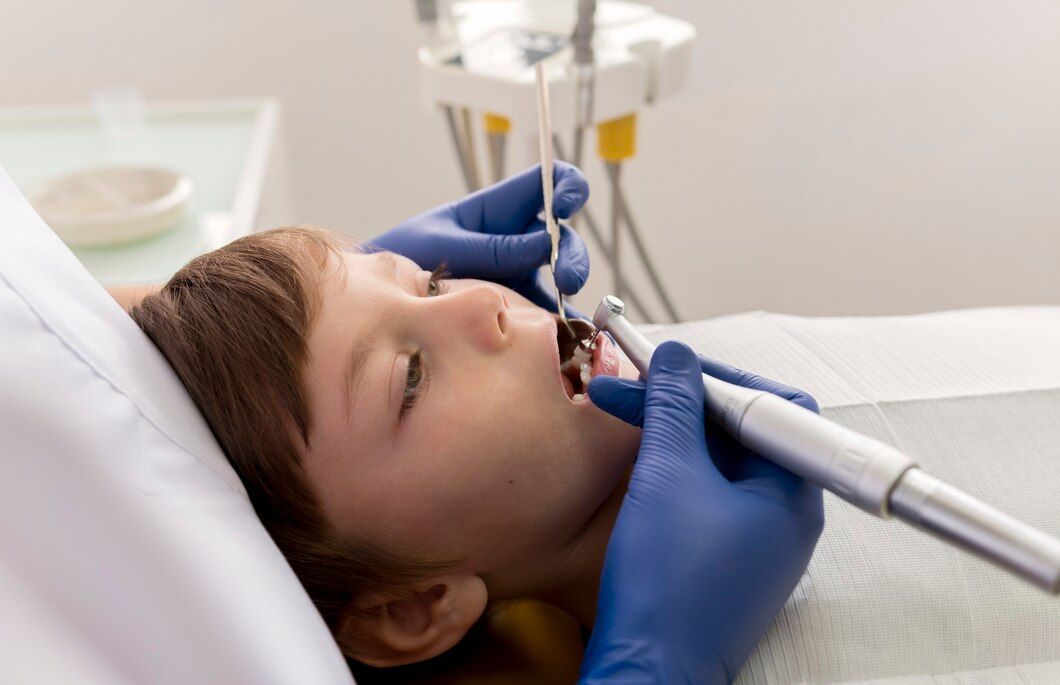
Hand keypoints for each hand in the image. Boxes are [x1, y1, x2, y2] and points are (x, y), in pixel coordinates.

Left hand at [370, 163, 589, 315]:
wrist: (383, 301)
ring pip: (563, 273)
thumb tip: (546, 245)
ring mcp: (519, 273)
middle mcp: (515, 238)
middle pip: (563, 235)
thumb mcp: (445, 246)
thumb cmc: (405, 258)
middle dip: (573, 253)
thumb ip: (493, 248)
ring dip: (570, 285)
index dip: (566, 186)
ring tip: (562, 306)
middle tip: (566, 276)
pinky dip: (562, 322)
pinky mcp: (517, 306)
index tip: (566, 205)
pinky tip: (569, 333)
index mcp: (498, 209)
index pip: (545, 182)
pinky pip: (547, 311)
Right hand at [579, 343, 824, 683]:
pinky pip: (706, 492)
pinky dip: (673, 465)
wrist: (648, 669)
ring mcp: (754, 539)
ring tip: (623, 411)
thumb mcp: (668, 475)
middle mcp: (783, 515)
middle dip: (685, 401)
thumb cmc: (669, 589)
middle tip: (633, 383)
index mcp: (792, 494)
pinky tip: (637, 453)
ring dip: (672, 430)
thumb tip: (676, 358)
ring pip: (720, 460)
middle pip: (744, 430)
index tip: (670, 363)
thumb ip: (674, 406)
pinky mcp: (724, 556)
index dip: (719, 375)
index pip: (774, 406)